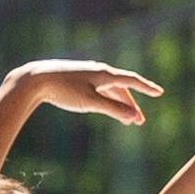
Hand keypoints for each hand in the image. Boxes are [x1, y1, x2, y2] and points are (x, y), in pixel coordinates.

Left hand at [13, 60, 161, 123]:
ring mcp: (87, 74)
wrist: (35, 79)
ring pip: (109, 90)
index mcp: (105, 74)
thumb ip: (112, 109)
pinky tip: (105, 105)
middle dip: (131, 105)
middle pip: (121, 89)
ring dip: (118, 104)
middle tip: (138, 121)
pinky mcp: (76, 79)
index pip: (132, 80)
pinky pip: (98, 89)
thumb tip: (133, 116)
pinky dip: (106, 99)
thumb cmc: (63, 90)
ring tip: (125, 120)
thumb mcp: (90, 102)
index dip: (146, 87)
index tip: (159, 93)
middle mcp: (98, 71)